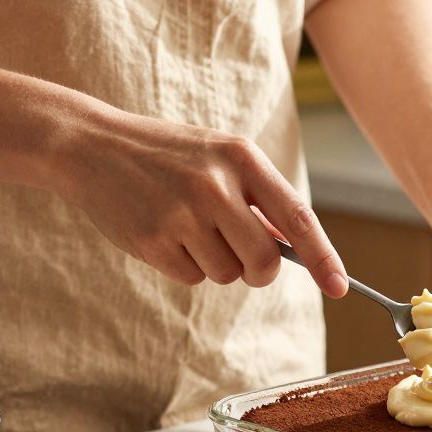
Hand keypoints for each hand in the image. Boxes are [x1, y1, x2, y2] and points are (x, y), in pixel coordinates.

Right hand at [53, 105, 347, 296]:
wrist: (91, 144)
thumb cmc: (167, 156)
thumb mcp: (218, 157)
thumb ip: (258, 197)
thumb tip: (295, 249)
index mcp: (241, 158)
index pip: (297, 217)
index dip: (323, 257)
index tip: (340, 287)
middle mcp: (215, 185)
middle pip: (264, 261)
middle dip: (259, 271)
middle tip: (244, 259)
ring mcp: (182, 214)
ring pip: (227, 274)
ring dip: (215, 264)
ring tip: (187, 226)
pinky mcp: (153, 240)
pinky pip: (192, 278)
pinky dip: (184, 266)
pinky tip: (163, 232)